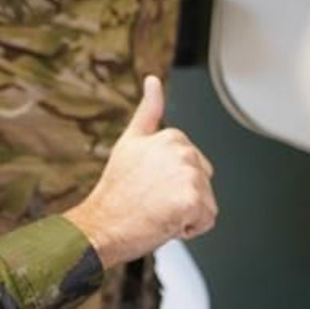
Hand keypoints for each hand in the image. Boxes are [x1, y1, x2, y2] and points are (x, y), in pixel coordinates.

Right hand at [63, 76, 216, 268]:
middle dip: (184, 197)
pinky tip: (166, 222)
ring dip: (187, 214)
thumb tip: (153, 80)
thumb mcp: (130, 142)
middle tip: (153, 200)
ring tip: (158, 211)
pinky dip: (190, 228)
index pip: (193, 166)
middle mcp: (184, 152)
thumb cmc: (116, 192)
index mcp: (173, 136)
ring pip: (207, 202)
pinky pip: (207, 220)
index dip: (172, 182)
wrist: (102, 224)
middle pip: (204, 183)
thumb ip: (148, 110)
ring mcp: (189, 175)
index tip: (149, 184)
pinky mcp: (193, 200)